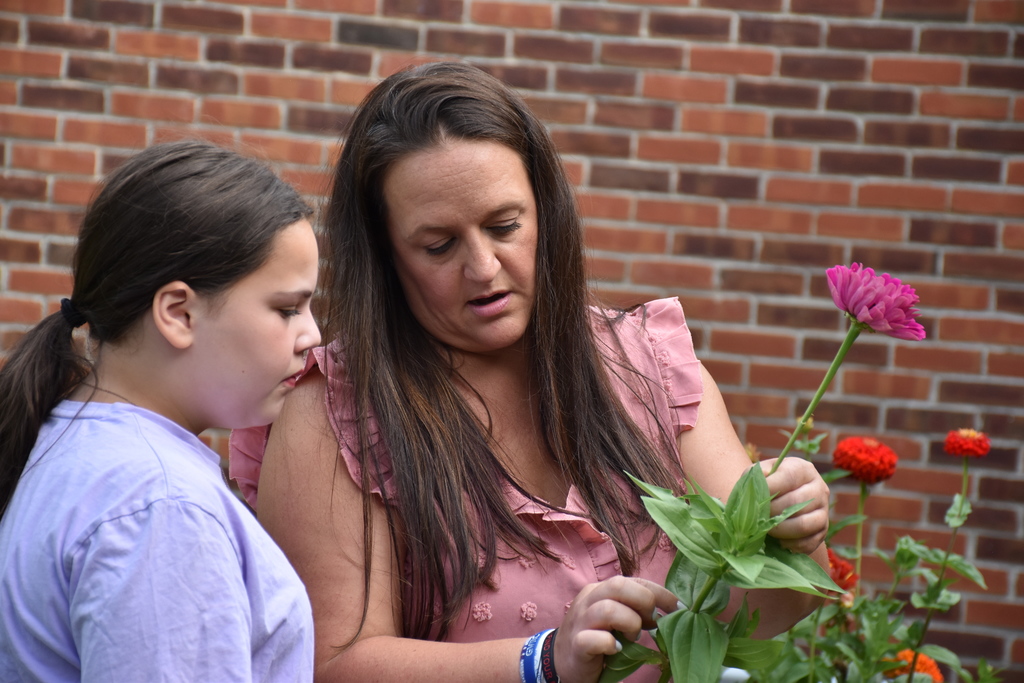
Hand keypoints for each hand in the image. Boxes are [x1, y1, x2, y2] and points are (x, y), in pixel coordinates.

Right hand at [554, 576, 678, 682]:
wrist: (561, 659)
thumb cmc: (596, 636)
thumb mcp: (615, 618)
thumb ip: (634, 610)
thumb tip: (668, 613)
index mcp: (601, 590)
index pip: (634, 580)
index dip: (660, 593)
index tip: (678, 608)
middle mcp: (589, 599)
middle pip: (618, 585)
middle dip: (644, 603)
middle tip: (650, 623)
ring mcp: (580, 621)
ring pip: (607, 609)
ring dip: (629, 624)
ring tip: (631, 638)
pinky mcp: (576, 643)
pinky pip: (594, 638)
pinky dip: (609, 644)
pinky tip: (615, 650)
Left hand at [759, 457, 828, 554]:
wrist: (784, 499)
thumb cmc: (769, 483)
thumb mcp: (762, 473)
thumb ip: (758, 475)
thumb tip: (760, 482)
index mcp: (803, 469)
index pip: (789, 477)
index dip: (769, 489)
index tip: (754, 498)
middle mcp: (819, 488)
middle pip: (796, 503)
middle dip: (771, 512)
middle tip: (757, 517)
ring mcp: (824, 510)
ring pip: (803, 524)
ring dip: (780, 530)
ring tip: (766, 529)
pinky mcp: (824, 530)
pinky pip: (809, 542)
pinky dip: (790, 545)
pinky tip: (778, 541)